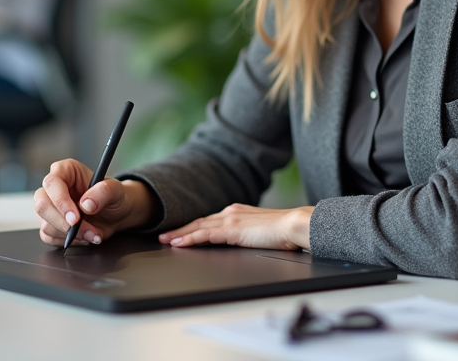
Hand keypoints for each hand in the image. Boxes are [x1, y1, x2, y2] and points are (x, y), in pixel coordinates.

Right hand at [33, 159, 155, 246]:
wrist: (115, 215)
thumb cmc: (113, 197)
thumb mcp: (116, 190)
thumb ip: (104, 192)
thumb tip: (86, 204)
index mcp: (66, 171)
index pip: (52, 183)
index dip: (60, 201)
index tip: (75, 217)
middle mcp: (54, 188)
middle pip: (42, 205)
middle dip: (63, 222)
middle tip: (83, 230)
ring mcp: (50, 207)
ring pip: (45, 224)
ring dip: (70, 234)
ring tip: (92, 233)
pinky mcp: (50, 224)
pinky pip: (48, 236)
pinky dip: (67, 241)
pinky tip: (84, 237)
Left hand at [159, 204, 313, 251]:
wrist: (293, 225)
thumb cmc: (283, 232)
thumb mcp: (261, 231)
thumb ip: (248, 233)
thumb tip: (243, 241)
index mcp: (238, 212)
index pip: (210, 221)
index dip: (193, 227)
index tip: (180, 232)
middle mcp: (231, 212)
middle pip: (199, 222)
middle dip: (180, 229)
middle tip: (164, 235)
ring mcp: (230, 219)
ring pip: (198, 227)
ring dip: (179, 234)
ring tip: (164, 240)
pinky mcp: (231, 229)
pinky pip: (204, 235)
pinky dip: (188, 239)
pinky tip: (178, 243)